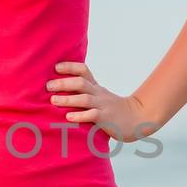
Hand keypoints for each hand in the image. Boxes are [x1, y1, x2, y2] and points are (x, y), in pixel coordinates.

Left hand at [46, 61, 160, 142]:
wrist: (138, 118)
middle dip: (63, 83)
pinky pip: (92, 115)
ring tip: (53, 100)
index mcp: (96, 87)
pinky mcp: (106, 118)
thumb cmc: (114, 110)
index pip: (83, 71)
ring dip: (68, 99)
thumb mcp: (100, 96)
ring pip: (85, 99)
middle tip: (48, 86)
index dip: (70, 67)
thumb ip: (85, 92)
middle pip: (81, 83)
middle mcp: (98, 94)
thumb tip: (61, 90)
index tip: (56, 67)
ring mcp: (103, 105)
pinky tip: (68, 117)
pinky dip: (79, 115)